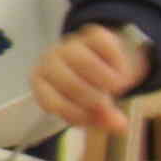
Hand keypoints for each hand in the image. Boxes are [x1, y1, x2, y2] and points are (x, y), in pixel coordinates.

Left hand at [32, 24, 146, 132]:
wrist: (98, 58)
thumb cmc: (85, 88)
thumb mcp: (88, 108)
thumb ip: (100, 118)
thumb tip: (120, 125)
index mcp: (40, 82)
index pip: (52, 103)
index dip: (75, 115)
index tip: (92, 119)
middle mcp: (49, 61)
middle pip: (70, 83)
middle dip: (93, 99)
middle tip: (106, 103)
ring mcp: (69, 45)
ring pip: (86, 63)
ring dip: (107, 80)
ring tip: (116, 88)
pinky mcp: (92, 34)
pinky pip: (105, 46)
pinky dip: (117, 62)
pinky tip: (119, 71)